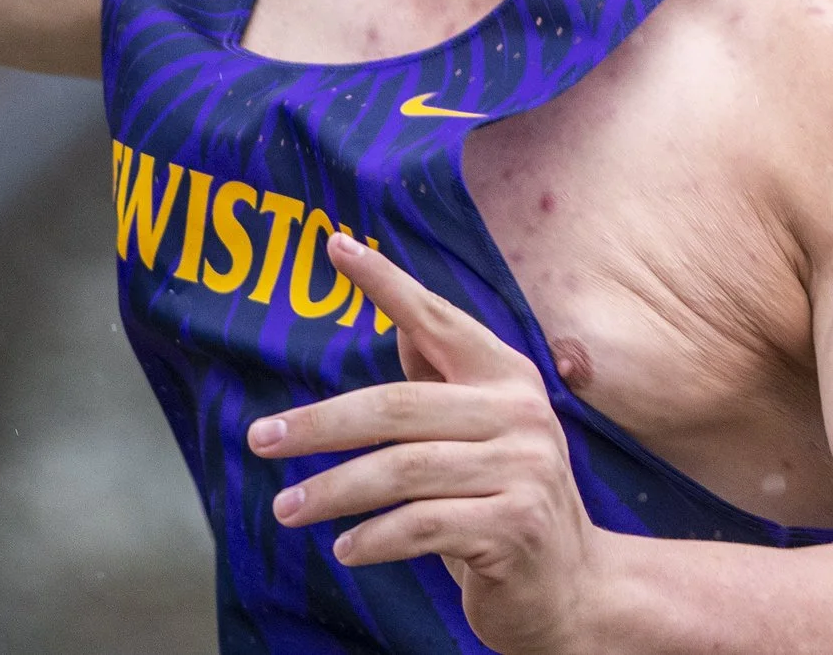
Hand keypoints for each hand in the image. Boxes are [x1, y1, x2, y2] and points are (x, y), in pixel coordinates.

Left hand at [248, 232, 611, 654]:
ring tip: (286, 509)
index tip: (335, 246)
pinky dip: (375, 539)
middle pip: (397, 407)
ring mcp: (524, 469)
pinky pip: (424, 526)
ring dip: (333, 492)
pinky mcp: (516, 526)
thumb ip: (445, 380)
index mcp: (507, 376)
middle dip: (319, 424)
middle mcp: (521, 412)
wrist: (572, 585)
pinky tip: (345, 549)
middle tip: (260, 438)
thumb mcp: (480, 430)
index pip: (437, 319)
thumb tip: (399, 319)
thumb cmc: (504, 497)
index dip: (387, 282)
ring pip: (402, 471)